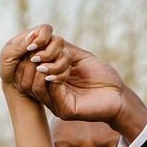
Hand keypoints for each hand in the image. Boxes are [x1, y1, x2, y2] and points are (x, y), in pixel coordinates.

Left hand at [0, 23, 56, 94]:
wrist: (14, 90)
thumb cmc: (9, 71)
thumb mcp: (8, 56)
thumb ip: (18, 45)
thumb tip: (33, 35)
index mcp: (34, 38)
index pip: (45, 29)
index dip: (41, 38)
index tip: (30, 49)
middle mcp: (47, 46)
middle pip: (58, 41)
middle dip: (47, 53)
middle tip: (35, 61)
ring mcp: (54, 59)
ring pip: (63, 57)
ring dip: (51, 64)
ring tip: (39, 70)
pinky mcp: (59, 72)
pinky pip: (65, 71)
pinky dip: (57, 75)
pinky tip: (48, 79)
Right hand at [9, 27, 144, 132]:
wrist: (119, 95)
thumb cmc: (101, 76)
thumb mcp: (77, 56)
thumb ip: (59, 48)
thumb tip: (42, 36)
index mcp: (48, 82)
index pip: (26, 69)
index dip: (30, 53)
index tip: (37, 40)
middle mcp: (48, 95)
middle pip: (27, 78)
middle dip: (37, 57)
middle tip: (49, 49)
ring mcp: (55, 105)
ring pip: (37, 85)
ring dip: (49, 66)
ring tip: (64, 60)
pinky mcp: (65, 111)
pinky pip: (52, 92)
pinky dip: (57, 76)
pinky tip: (66, 70)